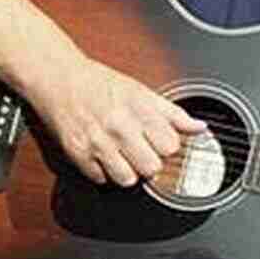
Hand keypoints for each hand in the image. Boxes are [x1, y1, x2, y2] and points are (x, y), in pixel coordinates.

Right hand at [27, 57, 208, 185]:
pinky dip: (103, 172)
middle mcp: (120, 126)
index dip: (167, 146)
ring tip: (122, 156)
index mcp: (140, 109)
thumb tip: (200, 128)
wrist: (60, 78)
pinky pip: (101, 179)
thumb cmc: (101, 84)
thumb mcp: (143, 92)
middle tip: (140, 150)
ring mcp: (98, 142)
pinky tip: (103, 156)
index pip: (171, 146)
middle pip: (152, 167)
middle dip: (149, 162)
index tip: (159, 142)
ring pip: (128, 179)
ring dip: (128, 172)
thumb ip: (173, 113)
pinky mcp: (78, 154)